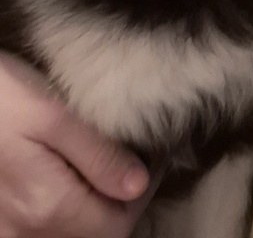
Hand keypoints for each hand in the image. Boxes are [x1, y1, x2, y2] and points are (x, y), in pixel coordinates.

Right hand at [0, 52, 153, 236]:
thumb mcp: (51, 113)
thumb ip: (96, 154)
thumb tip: (138, 186)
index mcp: (48, 206)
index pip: (117, 226)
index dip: (142, 195)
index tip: (152, 159)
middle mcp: (24, 232)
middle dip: (119, 206)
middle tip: (135, 164)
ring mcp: (6, 232)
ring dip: (92, 214)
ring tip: (105, 172)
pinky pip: (39, 233)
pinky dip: (64, 217)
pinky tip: (71, 185)